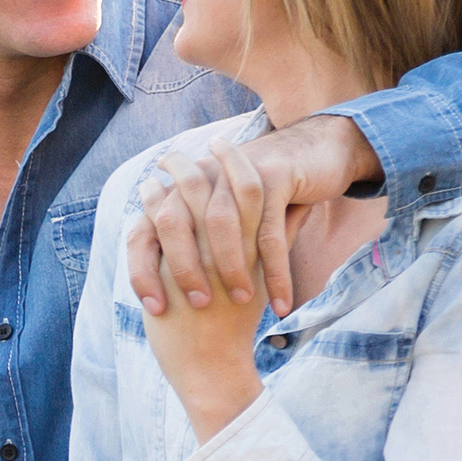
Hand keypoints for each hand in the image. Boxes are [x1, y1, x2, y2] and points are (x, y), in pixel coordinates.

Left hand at [121, 108, 382, 323]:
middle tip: (199, 306)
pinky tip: (281, 305)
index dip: (143, 271)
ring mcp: (236, 174)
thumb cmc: (264, 196)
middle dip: (183, 269)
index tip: (156, 310)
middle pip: (173, 222)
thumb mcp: (229, 220)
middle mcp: (202, 177)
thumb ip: (196, 244)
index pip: (145, 231)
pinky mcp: (274, 177)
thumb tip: (166, 284)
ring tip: (241, 302)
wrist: (317, 150)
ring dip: (230, 266)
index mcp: (181, 190)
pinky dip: (276, 272)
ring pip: (221, 223)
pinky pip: (270, 232)